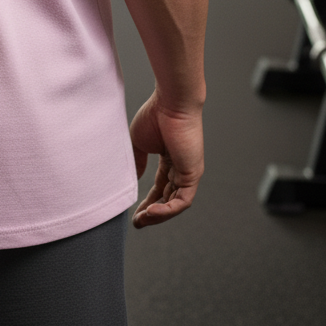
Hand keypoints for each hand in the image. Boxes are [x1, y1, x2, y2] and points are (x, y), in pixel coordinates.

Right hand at [130, 91, 203, 228]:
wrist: (170, 103)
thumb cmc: (155, 115)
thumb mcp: (138, 143)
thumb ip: (136, 162)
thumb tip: (132, 180)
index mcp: (169, 159)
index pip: (160, 187)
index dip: (147, 201)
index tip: (134, 212)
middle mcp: (181, 167)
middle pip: (168, 198)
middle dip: (152, 213)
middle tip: (138, 222)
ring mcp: (189, 172)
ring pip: (176, 203)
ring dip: (158, 215)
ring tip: (142, 220)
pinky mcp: (193, 174)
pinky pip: (182, 200)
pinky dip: (167, 209)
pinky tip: (151, 212)